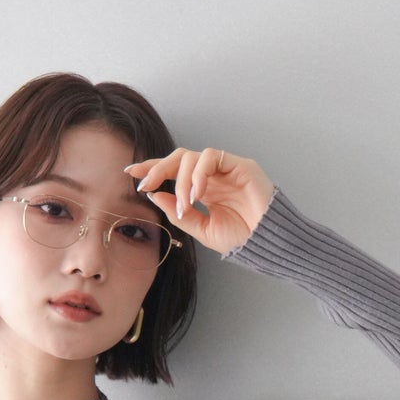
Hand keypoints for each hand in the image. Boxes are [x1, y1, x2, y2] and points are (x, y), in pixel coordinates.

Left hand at [124, 148, 275, 257]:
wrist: (267, 242)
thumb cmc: (241, 238)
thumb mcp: (202, 230)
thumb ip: (180, 214)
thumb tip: (155, 196)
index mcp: (203, 189)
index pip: (173, 171)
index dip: (152, 169)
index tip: (132, 173)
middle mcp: (212, 175)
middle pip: (178, 158)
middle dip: (157, 168)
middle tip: (145, 184)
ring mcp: (225, 168)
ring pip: (191, 157)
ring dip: (181, 181)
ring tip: (186, 205)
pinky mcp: (238, 164)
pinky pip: (210, 157)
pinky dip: (199, 174)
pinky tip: (198, 194)